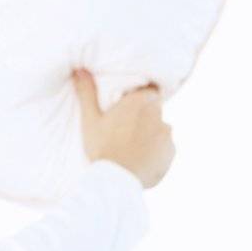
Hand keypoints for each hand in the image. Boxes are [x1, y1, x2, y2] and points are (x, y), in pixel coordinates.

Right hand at [71, 67, 175, 188]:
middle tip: (129, 130)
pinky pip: (166, 148)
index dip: (142, 99)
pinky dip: (158, 152)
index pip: (149, 91)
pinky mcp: (171, 151)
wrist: (115, 181)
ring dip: (153, 135)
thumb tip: (79, 69)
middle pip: (155, 110)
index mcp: (138, 101)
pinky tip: (143, 159)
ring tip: (135, 148)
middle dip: (146, 117)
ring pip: (161, 129)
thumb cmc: (101, 148)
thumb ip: (87, 92)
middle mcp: (156, 113)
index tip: (132, 109)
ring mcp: (166, 133)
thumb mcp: (90, 119)